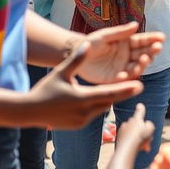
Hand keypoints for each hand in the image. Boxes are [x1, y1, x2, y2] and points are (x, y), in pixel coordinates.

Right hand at [29, 41, 143, 128]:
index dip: (125, 89)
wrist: (30, 111)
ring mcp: (82, 121)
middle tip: (139, 86)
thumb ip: (77, 59)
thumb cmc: (45, 89)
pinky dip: (99, 105)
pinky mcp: (78, 125)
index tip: (140, 85)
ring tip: (123, 90)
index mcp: (82, 98)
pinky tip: (102, 99)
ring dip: (110, 99)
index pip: (109, 93)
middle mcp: (85, 112)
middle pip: (109, 102)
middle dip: (123, 94)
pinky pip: (94, 114)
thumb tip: (87, 43)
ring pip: (102, 108)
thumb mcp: (61, 72)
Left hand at [77, 22, 163, 83]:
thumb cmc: (90, 43)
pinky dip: (127, 78)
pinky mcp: (114, 79)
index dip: (152, 39)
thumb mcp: (104, 35)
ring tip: (144, 59)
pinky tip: (127, 74)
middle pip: (143, 54)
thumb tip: (136, 24)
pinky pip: (124, 80)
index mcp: (126, 43)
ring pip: (137, 67)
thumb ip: (120, 32)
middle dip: (151, 51)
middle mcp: (127, 56)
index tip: (162, 38)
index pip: (142, 41)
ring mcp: (122, 68)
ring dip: (142, 64)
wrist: (76, 56)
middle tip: (156, 49)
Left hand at [116, 103, 154, 151]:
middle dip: (142, 132)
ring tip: (143, 147)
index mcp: (136, 118)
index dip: (141, 108)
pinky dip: (131, 143)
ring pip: (132, 133)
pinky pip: (127, 139)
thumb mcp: (150, 129)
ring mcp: (122, 129)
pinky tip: (136, 149)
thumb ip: (150, 124)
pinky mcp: (119, 137)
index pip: (140, 111)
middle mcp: (128, 122)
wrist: (127, 147)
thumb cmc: (140, 137)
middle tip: (148, 140)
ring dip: (137, 138)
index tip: (140, 105)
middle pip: (136, 125)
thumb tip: (146, 124)